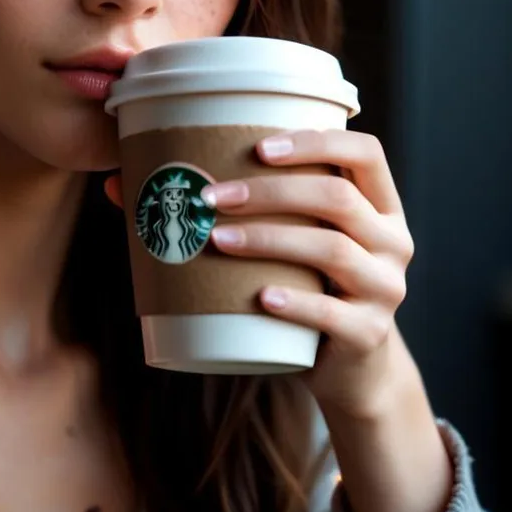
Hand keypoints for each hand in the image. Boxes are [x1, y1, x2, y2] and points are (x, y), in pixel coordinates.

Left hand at [104, 129, 416, 419]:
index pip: (364, 152)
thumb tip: (118, 183)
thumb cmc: (304, 288)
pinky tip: (259, 298)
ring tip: (216, 239)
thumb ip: (229, 211)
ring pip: (333, 250)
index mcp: (378, 205)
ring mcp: (385, 289)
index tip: (259, 145)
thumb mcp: (286, 245)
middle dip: (270, 192)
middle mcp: (393, 241)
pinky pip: (334, 316)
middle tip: (212, 197)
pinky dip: (295, 305)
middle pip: (337, 198)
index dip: (315, 141)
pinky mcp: (369, 335)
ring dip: (270, 238)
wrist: (348, 371)